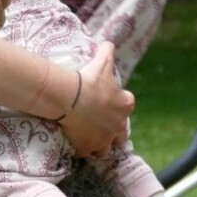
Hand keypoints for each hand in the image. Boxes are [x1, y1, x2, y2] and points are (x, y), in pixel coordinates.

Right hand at [59, 41, 133, 157]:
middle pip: (121, 134)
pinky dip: (83, 149)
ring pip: (106, 149)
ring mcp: (103, 139)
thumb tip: (108, 43)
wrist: (69, 97)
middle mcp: (118, 125)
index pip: (126, 106)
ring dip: (101, 145)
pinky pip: (87, 153)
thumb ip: (107, 51)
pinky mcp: (88, 147)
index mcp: (125, 105)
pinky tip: (76, 143)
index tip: (107, 102)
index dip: (118, 105)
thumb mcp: (102, 61)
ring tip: (90, 140)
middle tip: (100, 124)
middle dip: (113, 131)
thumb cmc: (89, 79)